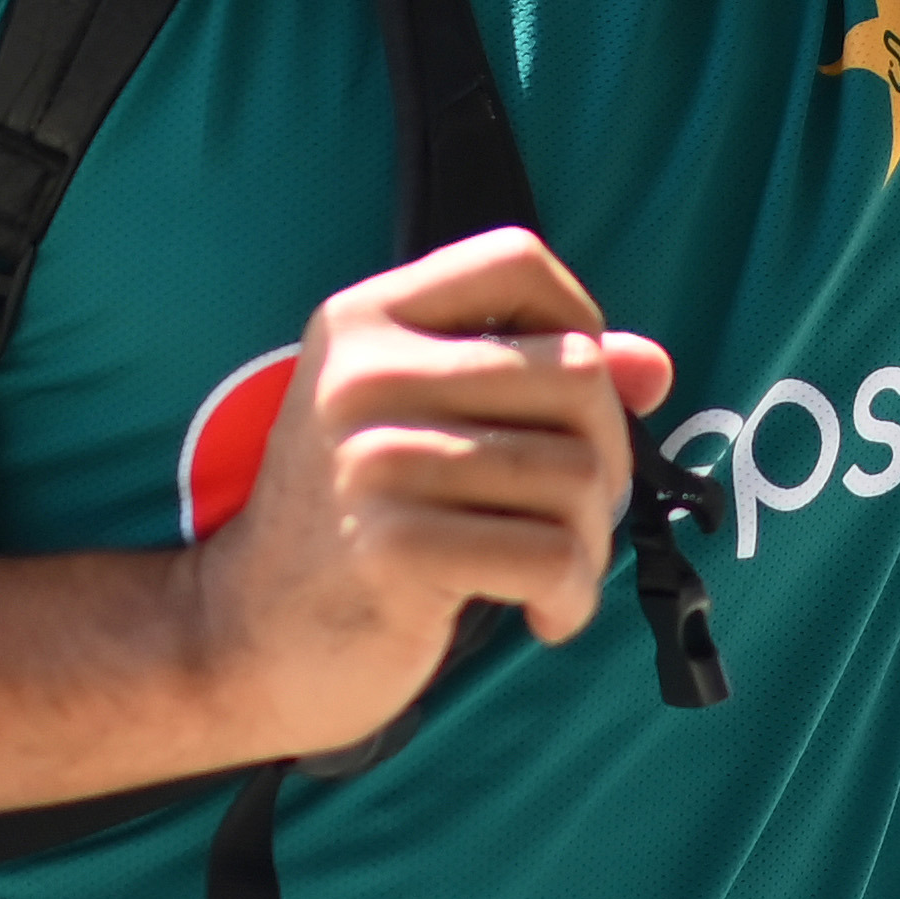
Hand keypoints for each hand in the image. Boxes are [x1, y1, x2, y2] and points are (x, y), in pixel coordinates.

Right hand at [188, 228, 674, 760]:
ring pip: (577, 473)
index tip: (573, 399)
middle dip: (607, 455)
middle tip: (574, 513)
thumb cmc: (354, 526)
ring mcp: (373, 457)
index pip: (516, 260)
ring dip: (589, 543)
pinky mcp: (393, 546)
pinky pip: (550, 554)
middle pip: (575, 373)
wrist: (245, 638)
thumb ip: (534, 381)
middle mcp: (364, 372)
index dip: (581, 319)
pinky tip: (542, 614)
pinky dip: (570, 596)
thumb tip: (655, 367)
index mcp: (367, 320)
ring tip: (551, 572)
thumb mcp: (425, 425)